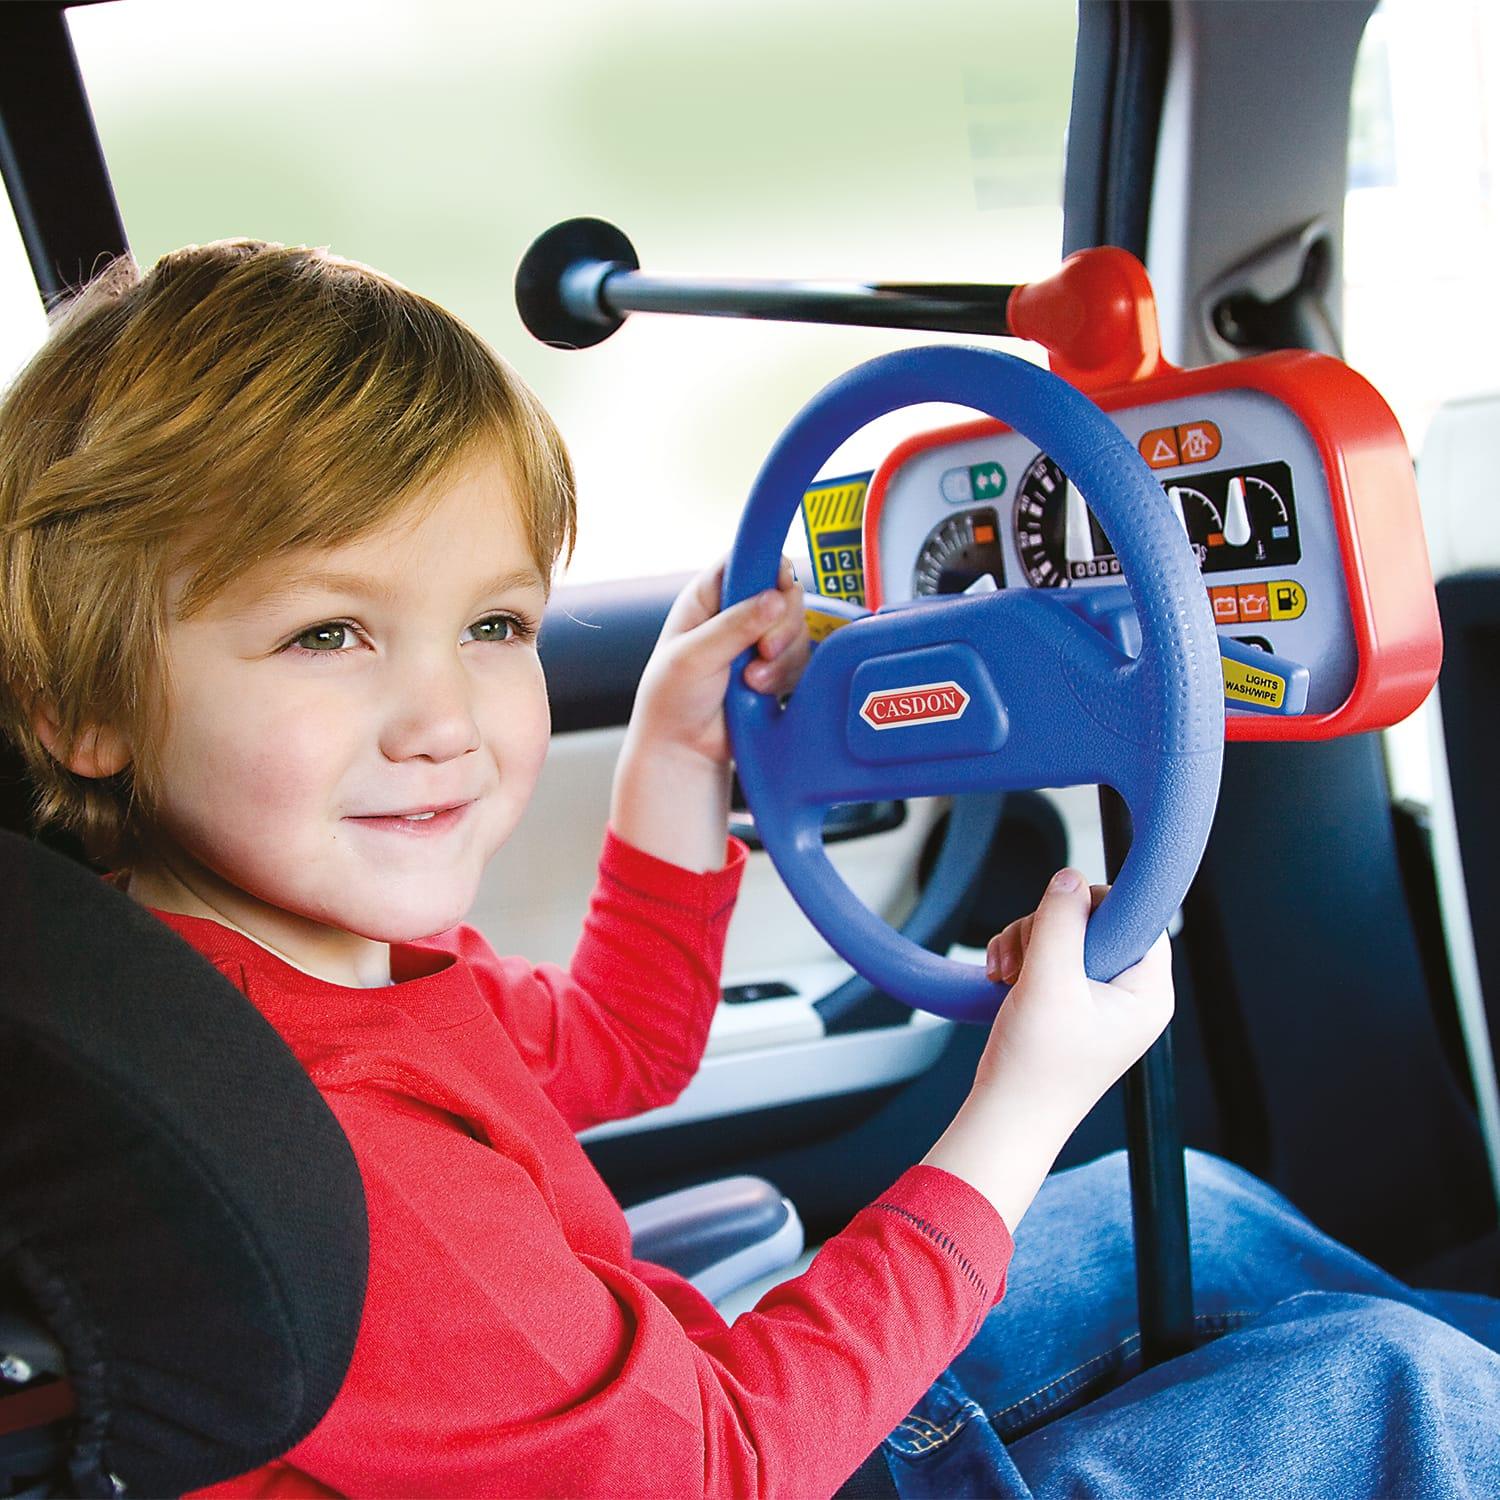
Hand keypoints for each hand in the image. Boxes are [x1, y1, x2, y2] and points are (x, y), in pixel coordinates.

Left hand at [631, 557, 809, 768]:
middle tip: (764, 649)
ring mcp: (757, 642)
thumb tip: (773, 599)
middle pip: (783, 593)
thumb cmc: (671, 702)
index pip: (746, 560)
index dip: (768, 567)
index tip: (780, 585)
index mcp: (707, 598)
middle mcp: (735, 615)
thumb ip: (734, 626)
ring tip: (752, 680)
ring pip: (797, 628)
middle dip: (782, 623)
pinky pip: (800, 659)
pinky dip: (786, 675)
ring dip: (782, 657)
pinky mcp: (774, 669)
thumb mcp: (693, 657)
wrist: (684, 751)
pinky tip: (761, 690)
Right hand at [978, 869, 1173, 1133]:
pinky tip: (1001, 978)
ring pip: (1065, 935)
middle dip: (1048, 928)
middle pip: (1094, 921)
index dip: (1097, 905)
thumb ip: (1061, 921)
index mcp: (1147, 993)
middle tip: (1022, 955)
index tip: (1060, 912)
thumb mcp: (1049, 981)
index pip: (1138, 918)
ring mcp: (1097, 999)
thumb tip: (1071, 876)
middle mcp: (1129, 994)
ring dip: (1027, 942)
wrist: (1006, 1117)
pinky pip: (1047, 956)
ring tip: (1005, 973)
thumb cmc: (1036, 1067)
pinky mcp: (1068, 1003)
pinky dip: (1020, 959)